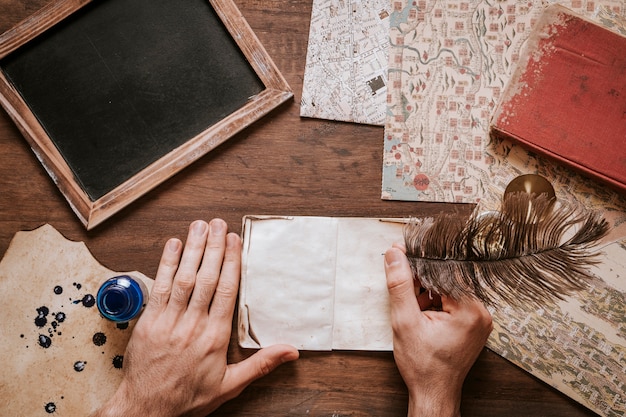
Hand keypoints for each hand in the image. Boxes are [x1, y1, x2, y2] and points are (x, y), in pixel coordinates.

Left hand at [91, 219, 298, 416]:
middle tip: (218, 224)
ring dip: (192, 250)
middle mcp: (193, 325)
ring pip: (183, 279)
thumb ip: (261, 364)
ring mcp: (169, 321)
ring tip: (199, 227)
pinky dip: (166, 265)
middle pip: (206, 278)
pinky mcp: (149, 322)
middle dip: (213, 248)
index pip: (226, 291)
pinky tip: (172, 246)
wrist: (148, 409)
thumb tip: (291, 351)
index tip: (233, 241)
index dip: (230, 262)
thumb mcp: (230, 385)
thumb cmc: (188, 397)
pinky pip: (159, 288)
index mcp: (214, 337)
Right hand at [384, 245, 492, 416]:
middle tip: (403, 286)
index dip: (420, 261)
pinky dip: (435, 303)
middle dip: (422, 280)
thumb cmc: (423, 366)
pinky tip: (422, 315)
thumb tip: (395, 256)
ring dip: (427, 293)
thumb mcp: (404, 321)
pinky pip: (452, 302)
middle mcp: (481, 312)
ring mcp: (478, 319)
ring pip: (448, 290)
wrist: (433, 394)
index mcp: (471, 309)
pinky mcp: (472, 324)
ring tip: (414, 310)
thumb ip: (400, 285)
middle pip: (447, 279)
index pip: (444, 270)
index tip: (402, 253)